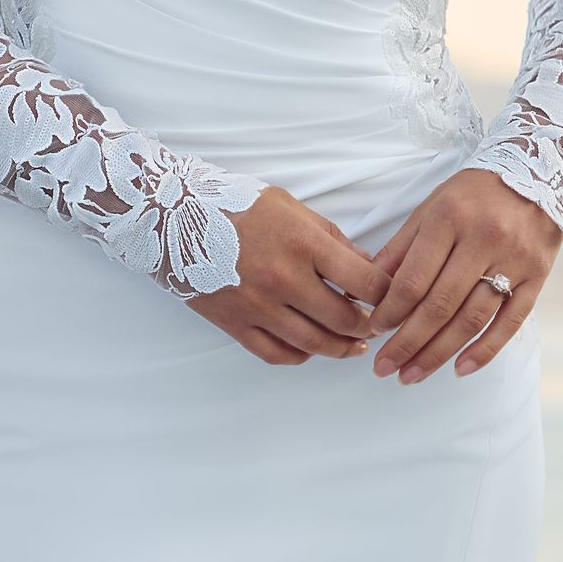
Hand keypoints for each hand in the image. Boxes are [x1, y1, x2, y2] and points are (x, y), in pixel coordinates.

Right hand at [190, 186, 387, 367]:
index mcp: (303, 243)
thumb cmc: (234, 205)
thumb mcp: (291, 207)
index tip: (391, 297)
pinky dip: (301, 356)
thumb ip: (332, 238)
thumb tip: (366, 267)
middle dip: (369, 325)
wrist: (171, 217)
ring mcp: (258, 306)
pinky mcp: (235, 324)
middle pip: (345, 319)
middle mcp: (284, 279)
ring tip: (354, 345)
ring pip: (314, 343)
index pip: (365, 281)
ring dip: (341, 348)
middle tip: (376, 324)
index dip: (387, 294)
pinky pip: (277, 353)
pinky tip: (312, 349)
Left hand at [363, 168, 561, 384]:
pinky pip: (510, 322)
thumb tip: (368, 287)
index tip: (374, 331)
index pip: (414, 278)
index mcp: (450, 219)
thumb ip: (401, 248)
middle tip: (385, 368)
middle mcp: (483, 240)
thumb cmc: (475, 193)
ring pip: (471, 319)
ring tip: (413, 375)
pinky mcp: (536, 277)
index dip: (391, 311)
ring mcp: (513, 261)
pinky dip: (485, 350)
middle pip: (440, 305)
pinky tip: (460, 368)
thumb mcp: (432, 207)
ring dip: (439, 353)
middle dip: (407, 342)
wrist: (540, 172)